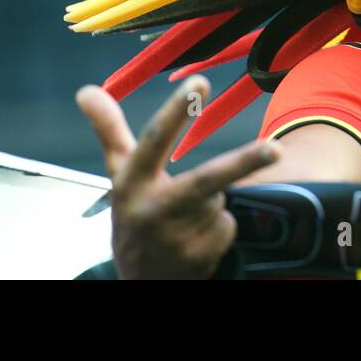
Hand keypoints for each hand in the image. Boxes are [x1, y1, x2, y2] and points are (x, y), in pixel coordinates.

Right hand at [75, 76, 279, 278]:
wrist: (139, 279)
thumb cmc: (134, 214)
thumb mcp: (119, 175)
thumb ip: (109, 132)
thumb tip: (84, 90)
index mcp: (130, 183)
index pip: (154, 141)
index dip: (175, 111)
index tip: (199, 81)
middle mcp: (150, 211)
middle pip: (205, 181)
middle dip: (243, 163)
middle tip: (276, 148)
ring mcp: (174, 238)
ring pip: (220, 199)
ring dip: (214, 202)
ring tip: (186, 218)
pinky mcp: (197, 259)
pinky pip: (227, 224)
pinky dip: (221, 225)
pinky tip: (197, 238)